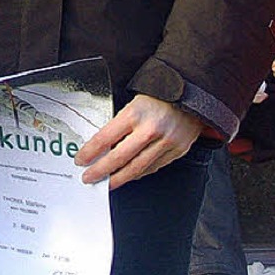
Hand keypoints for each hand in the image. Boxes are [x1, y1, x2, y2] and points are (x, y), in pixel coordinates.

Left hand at [74, 94, 202, 189]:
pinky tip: (129, 174)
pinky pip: (153, 167)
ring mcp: (166, 140)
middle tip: (88, 177)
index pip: (105, 138)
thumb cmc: (161, 95)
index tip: (81, 160)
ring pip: (137, 168)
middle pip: (119, 158)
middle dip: (100, 171)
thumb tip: (102, 147)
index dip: (90, 152)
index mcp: (136, 112)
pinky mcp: (178, 149)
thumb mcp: (135, 103)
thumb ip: (121, 124)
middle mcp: (151, 128)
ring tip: (107, 182)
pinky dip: (139, 173)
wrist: (193, 92)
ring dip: (118, 178)